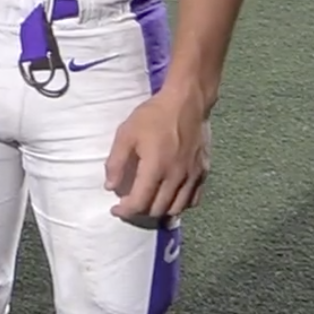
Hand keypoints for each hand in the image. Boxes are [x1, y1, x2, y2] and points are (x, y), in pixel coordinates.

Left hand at [104, 87, 211, 221]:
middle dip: (140, 212)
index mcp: (156, 168)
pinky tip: (171, 197)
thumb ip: (116, 162)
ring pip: (176, 209)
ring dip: (159, 211)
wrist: (187, 101)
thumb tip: (110, 187)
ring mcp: (192, 176)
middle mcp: (176, 177)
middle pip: (157, 210)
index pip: (139, 203)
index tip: (115, 209)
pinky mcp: (203, 171)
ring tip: (148, 203)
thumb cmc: (154, 115)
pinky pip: (193, 200)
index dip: (125, 211)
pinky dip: (180, 205)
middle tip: (130, 204)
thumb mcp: (126, 133)